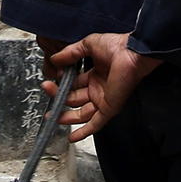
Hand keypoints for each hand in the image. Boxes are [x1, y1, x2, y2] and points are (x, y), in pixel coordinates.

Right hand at [40, 32, 160, 140]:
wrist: (133, 53)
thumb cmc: (117, 46)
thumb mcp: (88, 45)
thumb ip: (70, 53)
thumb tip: (55, 59)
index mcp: (95, 75)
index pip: (73, 85)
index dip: (62, 85)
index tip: (50, 81)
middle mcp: (98, 89)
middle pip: (74, 100)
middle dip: (59, 100)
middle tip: (47, 96)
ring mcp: (103, 100)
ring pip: (81, 114)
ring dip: (66, 117)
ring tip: (52, 117)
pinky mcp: (109, 108)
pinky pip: (95, 124)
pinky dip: (84, 132)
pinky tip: (72, 137)